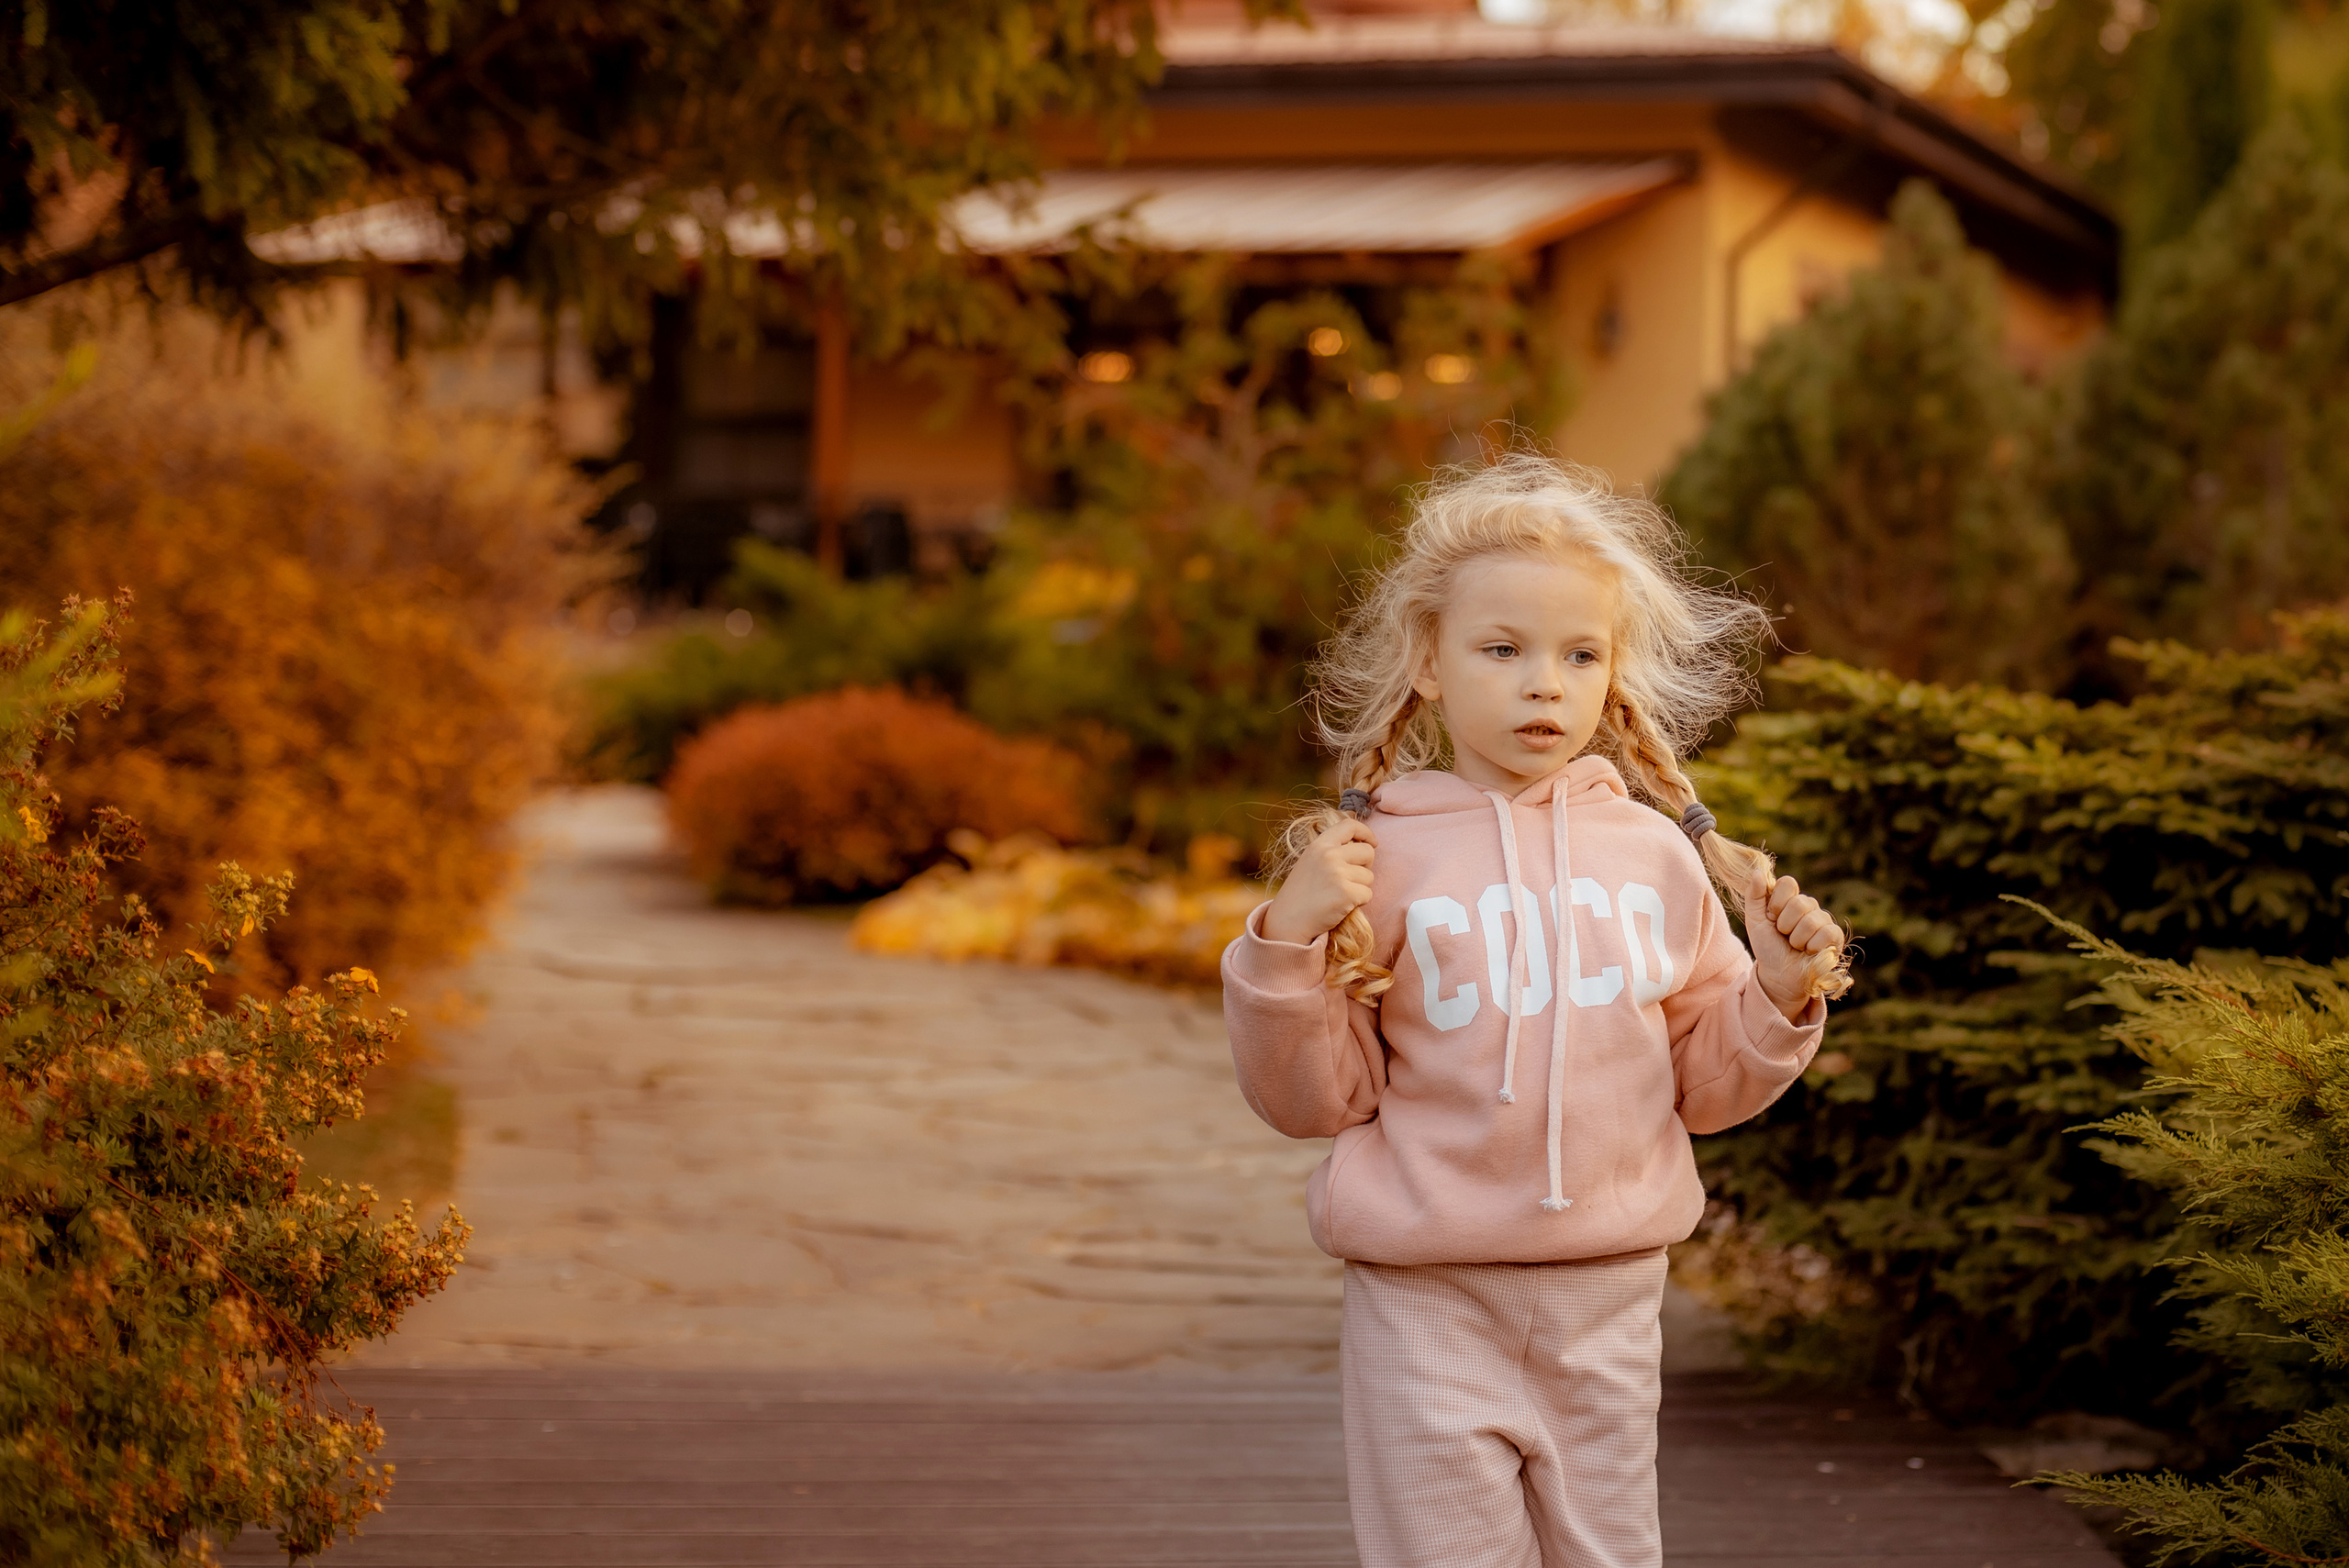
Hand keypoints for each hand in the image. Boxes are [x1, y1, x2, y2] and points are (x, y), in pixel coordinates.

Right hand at [1263, 817, 1376, 945]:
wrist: (1288, 920)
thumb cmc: (1301, 893)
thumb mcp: (1311, 861)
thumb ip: (1332, 850)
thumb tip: (1364, 845)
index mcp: (1320, 845)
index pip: (1350, 825)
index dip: (1365, 832)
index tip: (1372, 842)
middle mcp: (1329, 855)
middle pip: (1368, 852)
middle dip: (1366, 866)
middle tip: (1351, 878)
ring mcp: (1338, 874)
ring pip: (1369, 876)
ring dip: (1360, 887)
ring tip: (1339, 894)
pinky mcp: (1347, 893)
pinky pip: (1368, 894)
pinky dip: (1359, 902)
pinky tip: (1341, 905)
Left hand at [1745, 866, 1838, 1021]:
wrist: (1778, 974)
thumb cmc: (1767, 947)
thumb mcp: (1755, 921)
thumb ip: (1754, 896)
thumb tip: (1758, 872)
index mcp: (1789, 899)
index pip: (1788, 883)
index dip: (1777, 902)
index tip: (1771, 917)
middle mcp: (1808, 906)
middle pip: (1800, 902)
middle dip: (1785, 924)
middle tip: (1784, 935)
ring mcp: (1823, 920)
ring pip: (1812, 920)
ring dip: (1797, 939)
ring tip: (1795, 945)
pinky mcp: (1835, 937)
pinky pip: (1827, 933)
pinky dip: (1812, 946)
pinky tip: (1809, 951)